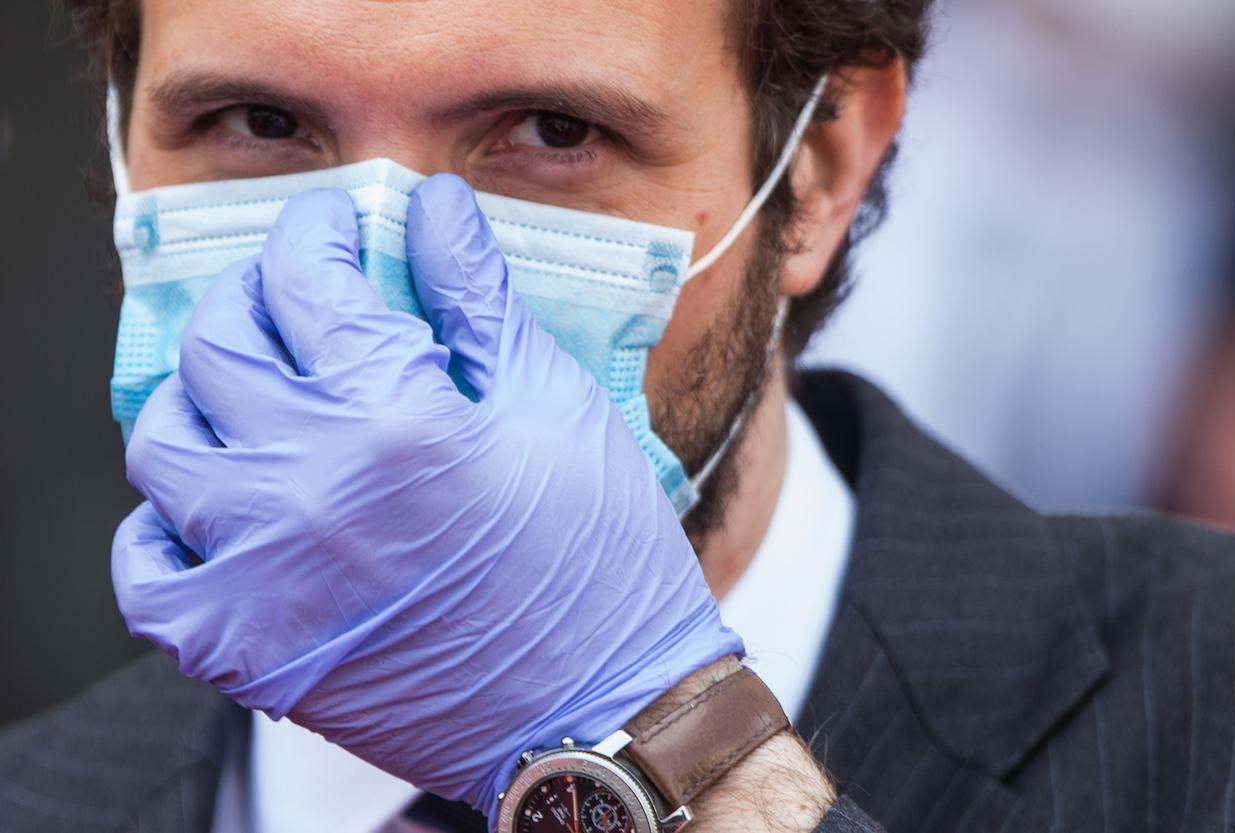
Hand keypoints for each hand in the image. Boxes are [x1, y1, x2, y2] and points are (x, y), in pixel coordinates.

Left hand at [111, 176, 741, 822]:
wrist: (596, 707)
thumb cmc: (595, 562)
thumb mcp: (553, 406)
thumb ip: (476, 297)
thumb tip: (435, 210)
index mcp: (395, 419)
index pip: (306, 281)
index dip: (314, 234)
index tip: (330, 229)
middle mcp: (310, 489)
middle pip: (219, 346)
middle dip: (253, 298)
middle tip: (295, 299)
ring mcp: (264, 576)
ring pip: (165, 443)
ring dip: (204, 398)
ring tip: (256, 396)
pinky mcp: (247, 651)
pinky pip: (147, 572)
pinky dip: (165, 525)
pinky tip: (218, 508)